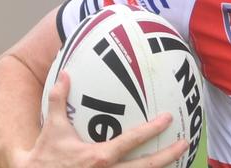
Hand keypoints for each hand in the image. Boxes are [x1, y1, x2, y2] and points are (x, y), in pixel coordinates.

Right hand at [11, 71, 188, 167]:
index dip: (151, 130)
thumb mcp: (53, 127)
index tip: (168, 119)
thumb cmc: (45, 155)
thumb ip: (59, 99)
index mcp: (98, 156)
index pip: (131, 141)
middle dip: (168, 155)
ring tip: (179, 157)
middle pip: (146, 166)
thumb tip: (64, 72)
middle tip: (185, 142)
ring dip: (161, 167)